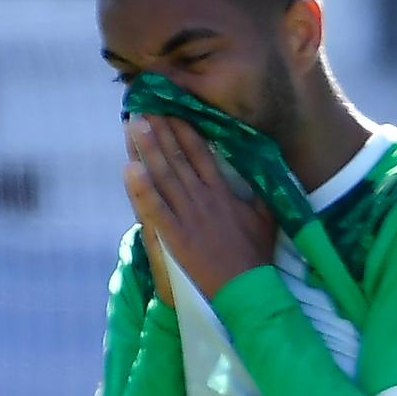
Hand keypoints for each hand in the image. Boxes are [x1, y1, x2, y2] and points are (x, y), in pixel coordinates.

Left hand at [123, 114, 272, 297]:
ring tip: (133, 123)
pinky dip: (141, 188)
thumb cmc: (256, 257)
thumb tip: (261, 171)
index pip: (201, 154)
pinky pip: (155, 207)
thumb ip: (260, 194)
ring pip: (164, 176)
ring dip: (148, 148)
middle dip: (161, 130)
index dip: (185, 130)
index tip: (172, 108)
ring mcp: (188, 216)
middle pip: (178, 158)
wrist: (246, 290)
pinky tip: (129, 167)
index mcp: (223, 193)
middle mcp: (203, 199)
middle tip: (145, 104)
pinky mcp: (175, 235)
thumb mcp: (267, 220)